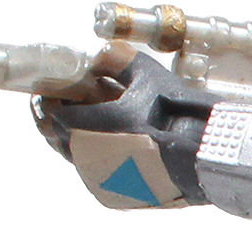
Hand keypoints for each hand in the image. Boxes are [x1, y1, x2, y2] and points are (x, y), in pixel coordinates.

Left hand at [32, 50, 212, 211]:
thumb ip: (112, 59)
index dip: (50, 100)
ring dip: (78, 140)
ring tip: (97, 126)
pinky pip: (95, 174)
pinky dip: (98, 159)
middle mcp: (87, 158)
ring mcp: (98, 180)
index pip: (51, 113)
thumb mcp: (144, 73)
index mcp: (87, 127)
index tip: (53, 90)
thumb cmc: (174, 113)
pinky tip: (115, 148)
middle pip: (57, 137)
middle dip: (59, 120)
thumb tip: (95, 54)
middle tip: (67, 106)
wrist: (202, 155)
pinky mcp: (112, 196)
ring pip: (75, 157)